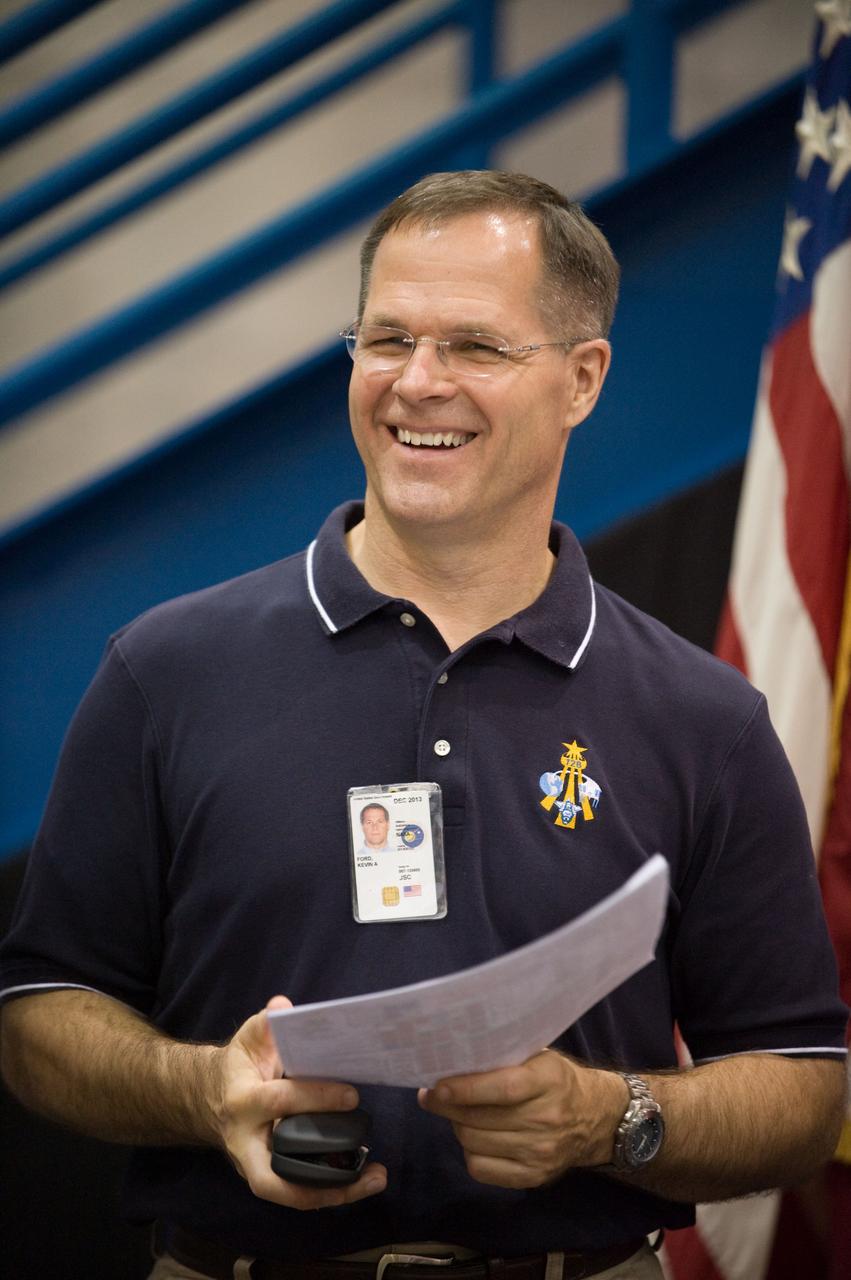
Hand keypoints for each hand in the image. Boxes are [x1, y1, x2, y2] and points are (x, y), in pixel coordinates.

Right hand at [209, 995, 386, 1208]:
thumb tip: (283, 1007)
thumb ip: (267, 1023)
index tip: (353, 1095)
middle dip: (320, 1172)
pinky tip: (364, 1182)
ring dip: (334, 1193)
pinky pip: (298, 1193)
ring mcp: (254, 1166)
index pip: (280, 1102)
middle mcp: (245, 1143)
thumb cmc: (241, 1065)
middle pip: (276, 1172)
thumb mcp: (249, 1039)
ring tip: (376, 1179)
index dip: (316, 1098)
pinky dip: (330, 1192)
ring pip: (289, 1193)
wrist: (213, 1097)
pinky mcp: (268, 1177)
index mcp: (242, 1102)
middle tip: (365, 1156)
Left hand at [418, 1049, 623, 1188]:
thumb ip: (503, 1058)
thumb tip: (453, 1060)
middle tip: (433, 1096)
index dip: (464, 1089)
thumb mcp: (539, 1057)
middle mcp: (547, 1119)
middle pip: (480, 1119)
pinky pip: (481, 1170)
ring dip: (457, 1127)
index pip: (502, 1089)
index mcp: (548, 1081)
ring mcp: (541, 1153)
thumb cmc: (557, 1080)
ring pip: (475, 1143)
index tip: (435, 1087)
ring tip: (456, 1113)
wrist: (596, 1118)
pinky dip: (470, 1152)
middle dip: (447, 1108)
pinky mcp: (534, 1178)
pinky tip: (475, 1137)